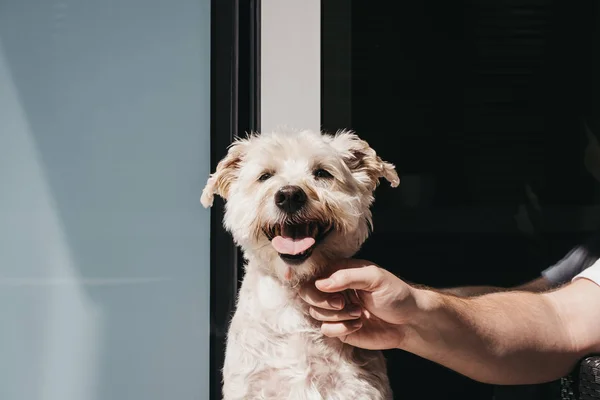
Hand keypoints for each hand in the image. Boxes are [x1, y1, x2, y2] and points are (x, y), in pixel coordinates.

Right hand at [299, 259, 416, 349]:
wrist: (409, 321)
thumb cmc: (395, 293)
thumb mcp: (374, 278)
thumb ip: (347, 277)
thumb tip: (320, 283)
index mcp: (339, 271)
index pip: (313, 273)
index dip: (314, 283)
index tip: (330, 290)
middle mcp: (334, 289)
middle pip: (307, 294)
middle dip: (323, 302)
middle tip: (343, 303)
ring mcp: (335, 309)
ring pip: (316, 312)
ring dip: (337, 315)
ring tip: (359, 313)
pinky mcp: (339, 328)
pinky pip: (326, 329)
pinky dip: (341, 328)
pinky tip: (359, 324)